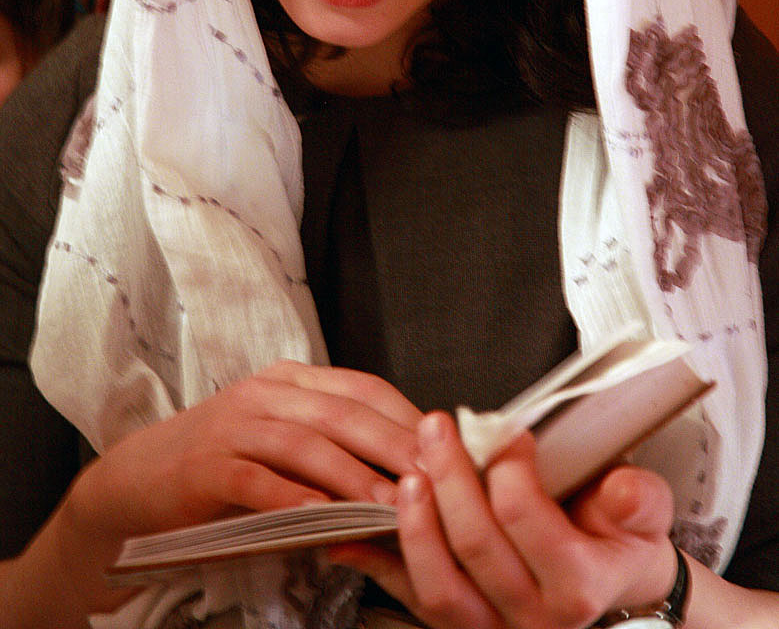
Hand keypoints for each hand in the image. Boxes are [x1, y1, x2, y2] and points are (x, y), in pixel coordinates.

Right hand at [48, 362, 420, 618]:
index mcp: (291, 380)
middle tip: (439, 478)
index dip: (408, 416)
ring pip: (307, 444)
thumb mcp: (280, 441)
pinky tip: (323, 519)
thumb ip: (331, 446)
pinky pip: (259, 479)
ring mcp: (235, 425)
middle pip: (344, 412)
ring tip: (393, 506)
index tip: (447, 448)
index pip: (363, 388)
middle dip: (396, 445)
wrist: (136, 482)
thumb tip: (406, 471)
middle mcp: (266, 392)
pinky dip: (295, 499)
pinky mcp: (207, 465)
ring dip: (354, 476)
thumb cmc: (222, 466)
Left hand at [330, 411, 677, 628]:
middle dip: (451, 479)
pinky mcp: (456, 625)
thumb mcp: (645, 513)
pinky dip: (375, 563)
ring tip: (406, 474)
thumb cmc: (617, 538)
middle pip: (477, 548)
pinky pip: (407, 598)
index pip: (527, 522)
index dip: (508, 471)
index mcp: (577, 584)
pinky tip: (349, 531)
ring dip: (414, 525)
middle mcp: (532, 617)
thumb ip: (637, 499)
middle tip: (437, 428)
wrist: (612, 584)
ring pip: (439, 587)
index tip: (503, 432)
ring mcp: (490, 627)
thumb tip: (623, 491)